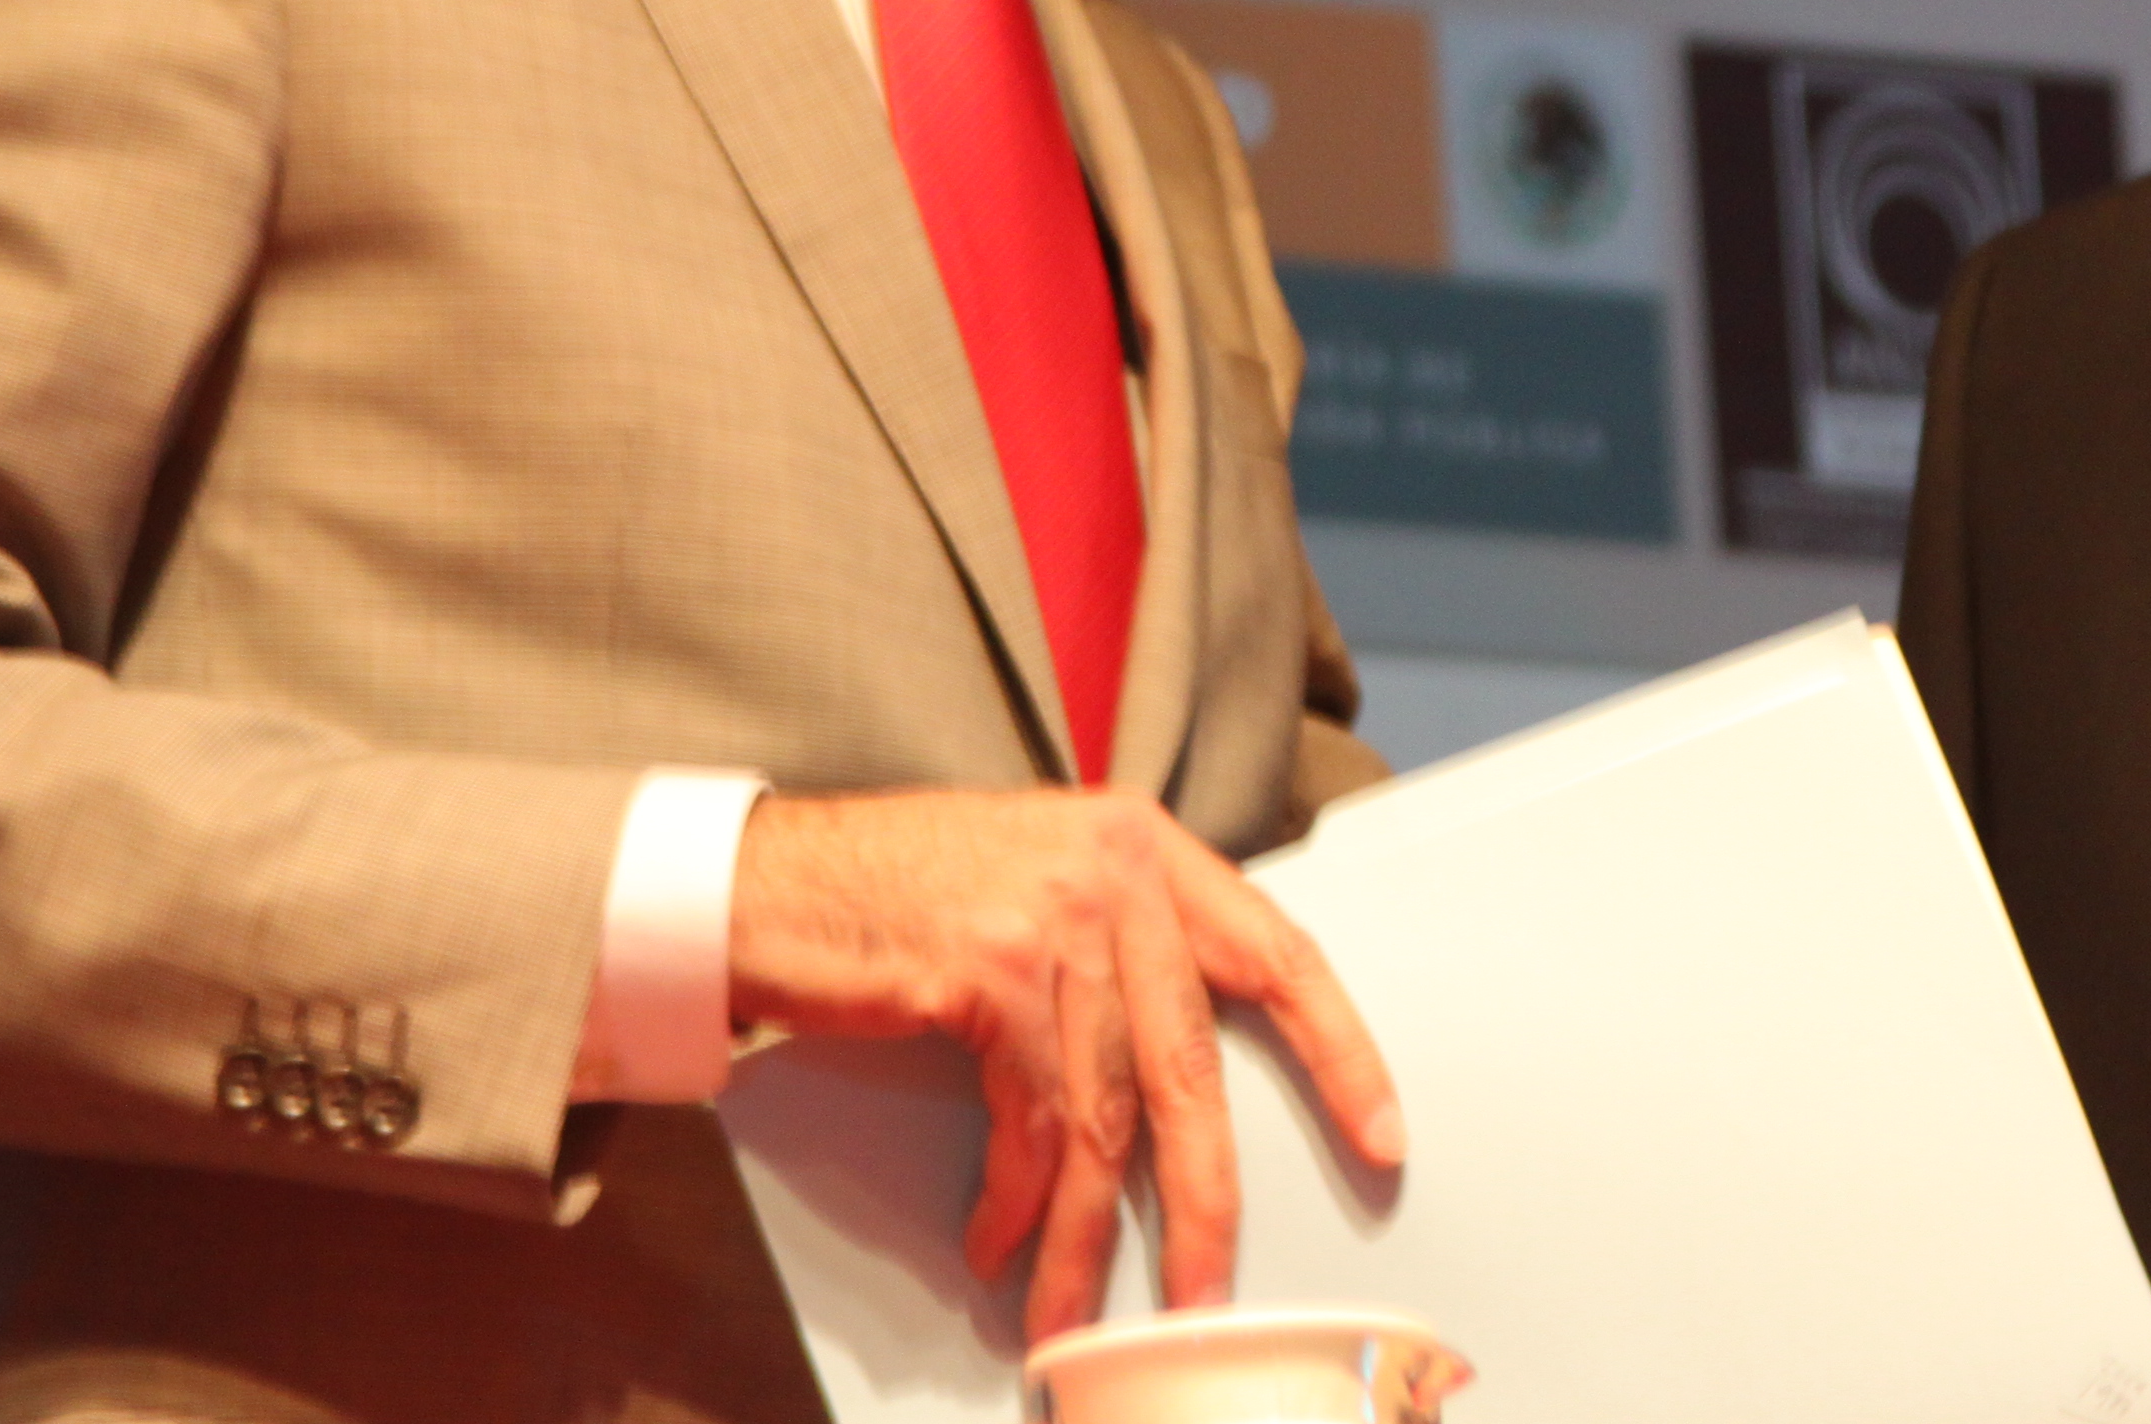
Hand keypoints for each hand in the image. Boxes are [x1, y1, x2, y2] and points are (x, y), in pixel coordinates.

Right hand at [728, 789, 1404, 1340]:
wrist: (766, 879)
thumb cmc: (896, 892)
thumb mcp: (1040, 884)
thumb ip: (1120, 946)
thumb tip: (1180, 1071)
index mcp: (1147, 846)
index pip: (1280, 952)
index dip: (1341, 1051)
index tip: (1383, 1132)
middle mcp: (1116, 871)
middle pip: (1194, 1064)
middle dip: (1207, 1196)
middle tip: (1210, 1284)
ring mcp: (1054, 916)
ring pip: (1105, 1112)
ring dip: (1086, 1230)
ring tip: (1073, 1305)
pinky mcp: (989, 971)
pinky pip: (1028, 1120)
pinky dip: (1016, 1197)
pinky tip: (1001, 1241)